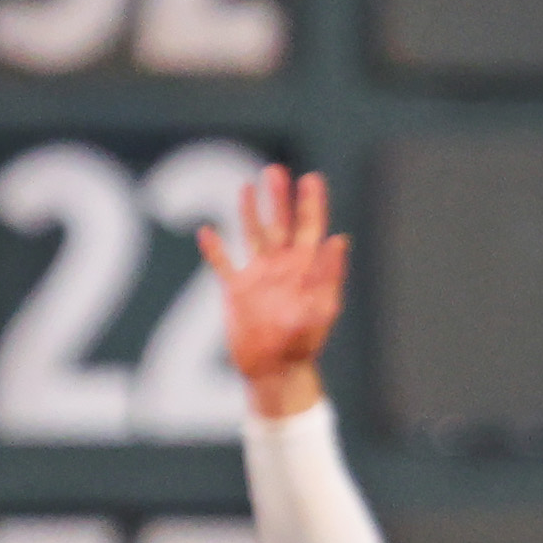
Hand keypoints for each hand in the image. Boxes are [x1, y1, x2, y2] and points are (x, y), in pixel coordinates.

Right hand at [200, 163, 347, 417]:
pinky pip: (222, 265)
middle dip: (279, 198)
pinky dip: (214, 249)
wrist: (273, 371)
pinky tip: (205, 231)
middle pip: (280, 224)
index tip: (311, 179)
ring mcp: (258, 277)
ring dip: (250, 212)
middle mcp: (282, 267)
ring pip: (253, 236)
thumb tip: (338, 239)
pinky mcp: (236, 292)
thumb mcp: (320, 310)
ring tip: (246, 187)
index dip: (311, 203)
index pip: (310, 227)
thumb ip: (328, 275)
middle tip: (275, 171)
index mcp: (305, 268)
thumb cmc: (302, 345)